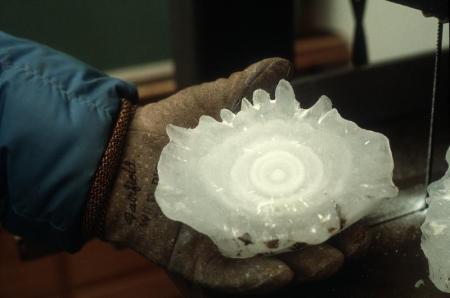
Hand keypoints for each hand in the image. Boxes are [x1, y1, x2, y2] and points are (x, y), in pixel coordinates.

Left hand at [104, 58, 370, 293]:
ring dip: (303, 266)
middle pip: (292, 239)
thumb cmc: (167, 129)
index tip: (359, 203)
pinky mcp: (191, 259)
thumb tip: (283, 64)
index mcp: (250, 187)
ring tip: (332, 259)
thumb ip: (246, 87)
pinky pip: (225, 276)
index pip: (299, 202)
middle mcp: (240, 218)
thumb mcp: (211, 103)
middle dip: (328, 243)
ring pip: (267, 263)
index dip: (331, 205)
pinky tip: (282, 273)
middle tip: (356, 239)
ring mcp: (217, 242)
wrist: (117, 153)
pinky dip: (252, 278)